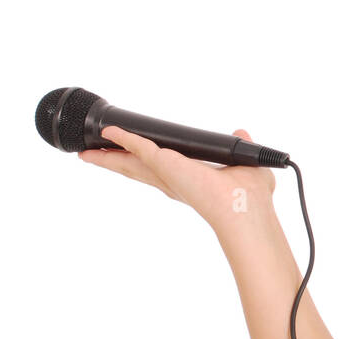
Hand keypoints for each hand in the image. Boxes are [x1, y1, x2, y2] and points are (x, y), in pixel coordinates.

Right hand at [79, 125, 276, 229]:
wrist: (243, 206)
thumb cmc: (250, 196)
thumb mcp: (244, 165)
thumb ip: (241, 147)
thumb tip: (242, 133)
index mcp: (190, 181)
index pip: (162, 170)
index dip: (145, 162)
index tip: (131, 156)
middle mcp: (174, 180)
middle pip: (136, 169)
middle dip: (115, 162)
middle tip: (95, 156)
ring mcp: (165, 174)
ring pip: (129, 163)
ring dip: (108, 156)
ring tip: (87, 153)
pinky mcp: (163, 164)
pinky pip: (138, 146)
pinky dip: (123, 137)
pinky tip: (108, 132)